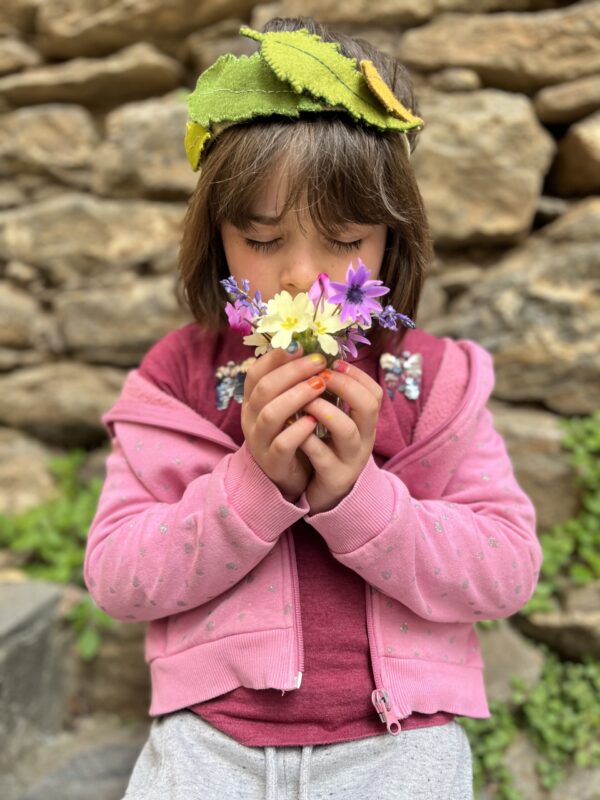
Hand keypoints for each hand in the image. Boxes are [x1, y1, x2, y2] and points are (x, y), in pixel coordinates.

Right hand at [241, 345, 330, 501]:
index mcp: (252, 402)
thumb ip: (294, 383)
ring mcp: (260, 441)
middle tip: (319, 364)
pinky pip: (283, 444)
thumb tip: (315, 350)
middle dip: (293, 372)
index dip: (277, 357)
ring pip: (271, 414)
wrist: (287, 476)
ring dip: (297, 396)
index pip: (256, 373)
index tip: (302, 346)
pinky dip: (299, 430)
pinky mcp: (273, 462)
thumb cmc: (291, 433)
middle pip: (264, 388)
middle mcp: (251, 419)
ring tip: (321, 385)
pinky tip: (315, 420)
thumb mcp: (287, 405)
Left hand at [299, 360, 382, 513]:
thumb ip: (328, 396)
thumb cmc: (325, 450)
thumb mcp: (333, 423)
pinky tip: (291, 428)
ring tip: (304, 401)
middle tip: (319, 376)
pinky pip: (322, 456)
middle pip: (368, 405)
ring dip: (323, 409)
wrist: (323, 496)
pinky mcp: (333, 477)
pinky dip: (306, 439)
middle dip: (343, 385)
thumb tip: (312, 358)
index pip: (373, 391)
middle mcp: (363, 438)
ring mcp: (350, 459)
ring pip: (346, 430)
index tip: (332, 362)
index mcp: (364, 422)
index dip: (355, 374)